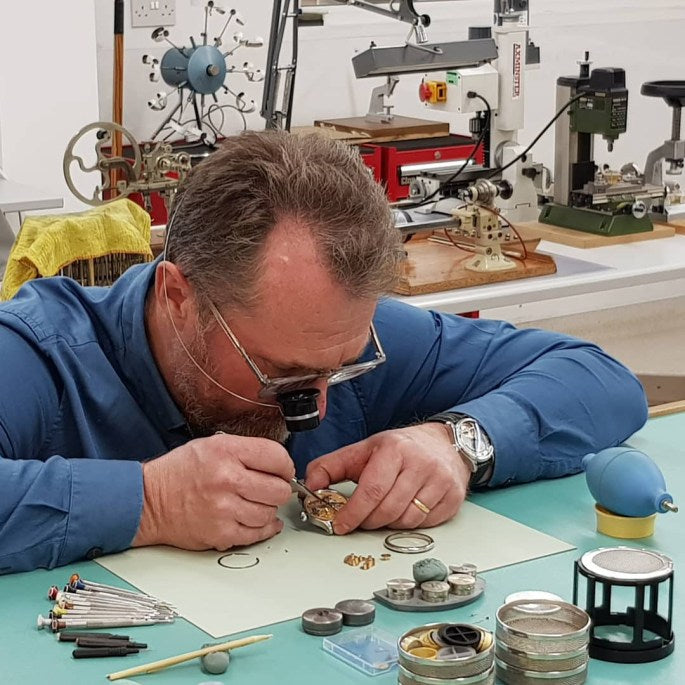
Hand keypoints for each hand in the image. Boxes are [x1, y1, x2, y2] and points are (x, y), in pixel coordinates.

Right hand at [132, 433, 294, 550]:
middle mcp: (227, 479)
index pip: (277, 456)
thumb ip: (247, 451)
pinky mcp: (220, 533)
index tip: (283, 470)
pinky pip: (256, 533)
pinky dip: (262, 528)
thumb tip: (279, 465)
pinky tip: (256, 519)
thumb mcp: (213, 445)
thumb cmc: (180, 472)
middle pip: (279, 489)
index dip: (285, 465)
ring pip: (270, 512)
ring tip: (254, 502)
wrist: (149, 500)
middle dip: (279, 488)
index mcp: (227, 452)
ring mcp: (224, 509)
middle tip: (270, 488)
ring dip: (267, 509)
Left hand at [305, 423, 470, 533]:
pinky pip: (424, 524)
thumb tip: (310, 485)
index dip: (353, 512)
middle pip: (388, 509)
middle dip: (368, 521)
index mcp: (394, 449)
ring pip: (406, 520)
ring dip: (388, 524)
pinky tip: (403, 511)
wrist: (444, 443)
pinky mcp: (453, 497)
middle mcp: (421, 463)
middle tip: (361, 520)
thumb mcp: (363, 450)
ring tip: (383, 512)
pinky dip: (409, 525)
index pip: (372, 489)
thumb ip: (331, 466)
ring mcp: (440, 481)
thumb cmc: (400, 448)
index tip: (340, 524)